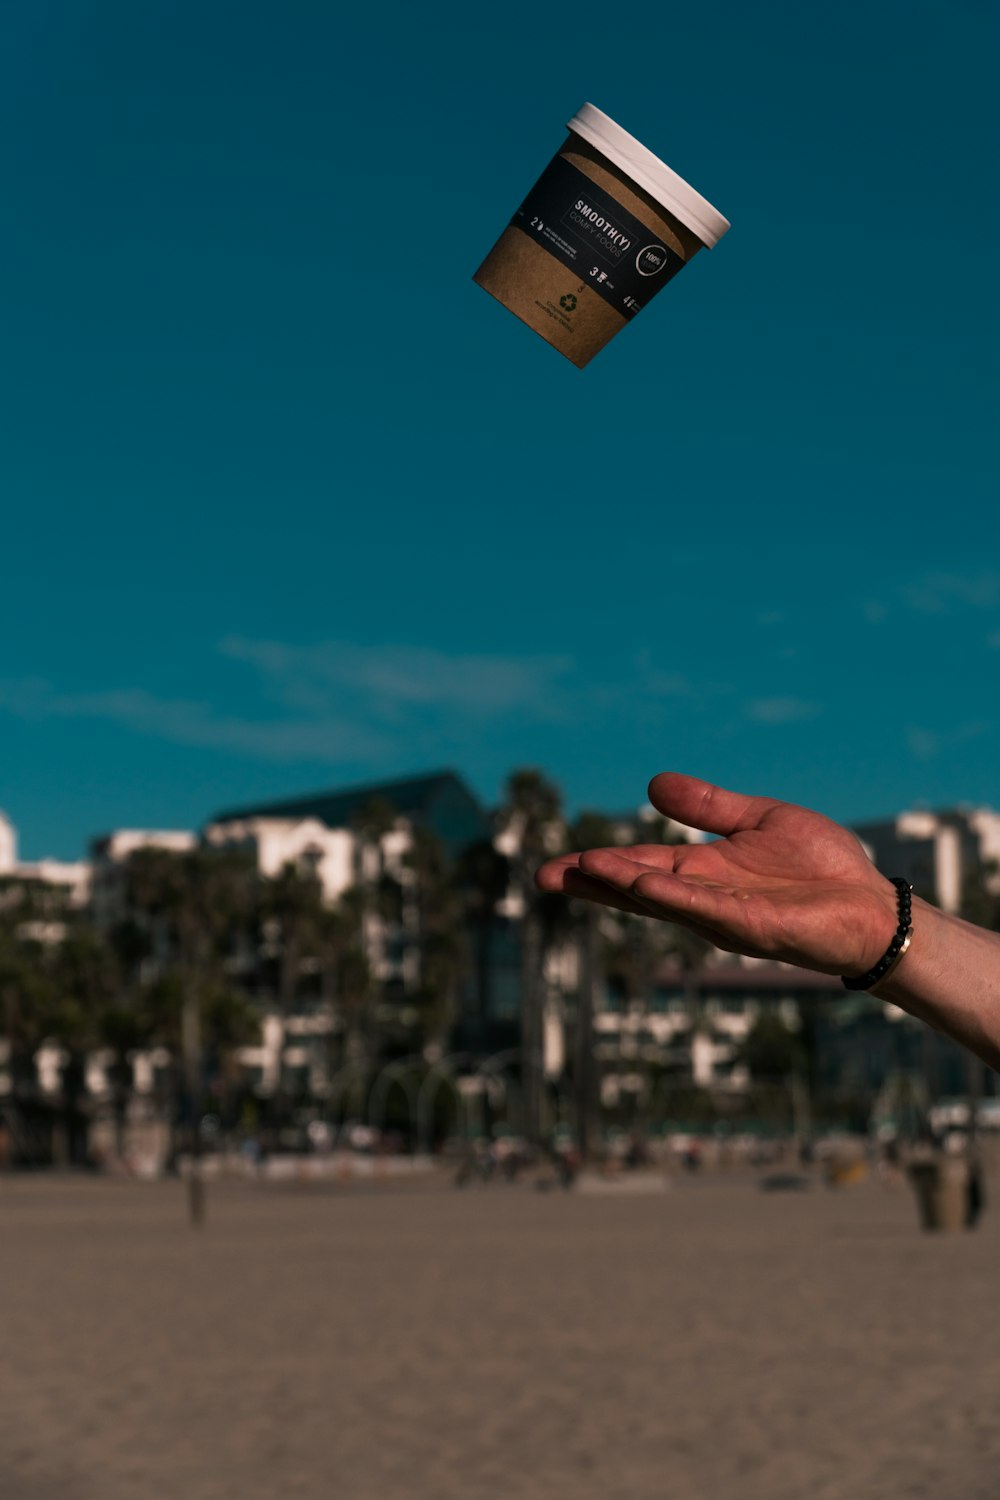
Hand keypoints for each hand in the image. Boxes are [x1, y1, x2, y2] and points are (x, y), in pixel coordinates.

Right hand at [535, 772, 899, 976]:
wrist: (873, 905)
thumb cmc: (821, 870)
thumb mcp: (758, 820)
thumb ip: (709, 806)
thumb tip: (653, 785)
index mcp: (702, 873)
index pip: (640, 865)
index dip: (599, 866)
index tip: (559, 864)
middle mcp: (704, 898)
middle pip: (637, 889)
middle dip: (592, 884)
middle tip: (543, 875)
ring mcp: (725, 916)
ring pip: (664, 899)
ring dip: (623, 886)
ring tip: (582, 869)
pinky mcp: (753, 926)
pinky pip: (706, 909)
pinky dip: (671, 896)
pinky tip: (642, 884)